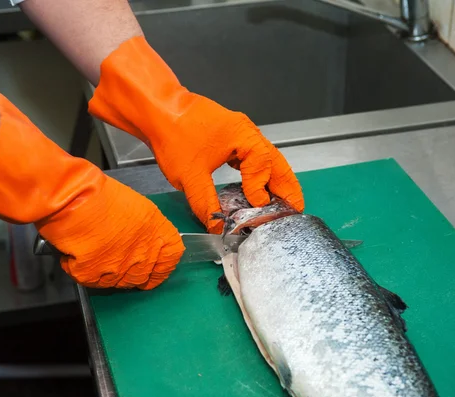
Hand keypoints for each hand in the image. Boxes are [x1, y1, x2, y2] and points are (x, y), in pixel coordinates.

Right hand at [0, 92, 183, 288]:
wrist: (70, 194)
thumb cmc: (99, 192)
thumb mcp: (135, 205)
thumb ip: (145, 227)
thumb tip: (142, 241)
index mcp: (156, 231)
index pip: (171, 259)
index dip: (162, 264)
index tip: (153, 265)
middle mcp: (142, 252)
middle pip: (144, 277)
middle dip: (132, 272)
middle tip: (116, 260)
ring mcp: (119, 267)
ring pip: (117, 282)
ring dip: (107, 271)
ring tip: (94, 251)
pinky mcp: (94, 275)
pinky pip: (91, 281)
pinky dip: (80, 269)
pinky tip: (76, 252)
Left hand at [88, 36, 303, 232]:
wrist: (158, 110)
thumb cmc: (174, 135)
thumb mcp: (190, 175)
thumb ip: (206, 203)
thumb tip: (218, 227)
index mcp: (243, 136)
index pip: (263, 165)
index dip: (261, 188)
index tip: (257, 207)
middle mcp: (247, 133)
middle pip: (275, 161)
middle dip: (286, 186)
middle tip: (296, 209)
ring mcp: (239, 133)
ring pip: (265, 159)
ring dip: (275, 180)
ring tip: (283, 202)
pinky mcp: (229, 137)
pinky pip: (252, 157)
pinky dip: (259, 174)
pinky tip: (256, 187)